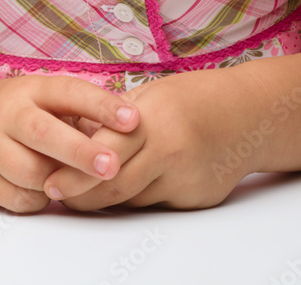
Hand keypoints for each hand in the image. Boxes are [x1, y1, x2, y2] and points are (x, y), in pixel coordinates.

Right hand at [0, 74, 139, 212]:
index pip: (70, 92)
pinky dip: (39, 199)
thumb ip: (80, 114)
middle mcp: (8, 113)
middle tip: (112, 166)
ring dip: (59, 181)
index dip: (102, 106)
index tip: (132, 120)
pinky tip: (44, 187)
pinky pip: (19, 199)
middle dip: (80, 152)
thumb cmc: (19, 111)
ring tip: (72, 176)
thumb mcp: (45, 99)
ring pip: (32, 173)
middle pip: (44, 133)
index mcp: (33, 88)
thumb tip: (125, 136)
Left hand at [43, 68, 244, 210]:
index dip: (75, 172)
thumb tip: (76, 139)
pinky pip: (157, 203)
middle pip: (115, 186)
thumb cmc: (195, 97)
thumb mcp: (153, 96)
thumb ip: (119, 121)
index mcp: (154, 120)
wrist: (250, 114)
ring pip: (134, 199)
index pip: (104, 153)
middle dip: (82, 195)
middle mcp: (170, 151)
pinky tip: (142, 179)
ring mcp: (185, 178)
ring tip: (90, 187)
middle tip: (59, 195)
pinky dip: (142, 195)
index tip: (51, 183)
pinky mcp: (196, 198)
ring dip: (110, 196)